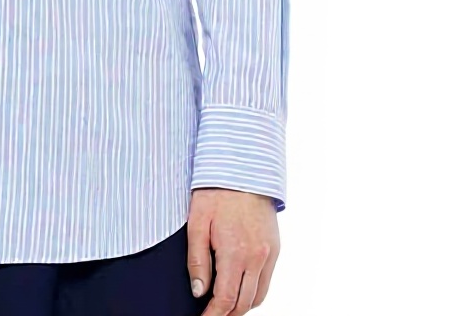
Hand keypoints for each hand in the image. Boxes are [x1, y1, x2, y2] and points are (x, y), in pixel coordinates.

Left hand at [186, 187, 279, 313]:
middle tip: (210, 314)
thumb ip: (197, 259)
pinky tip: (240, 287)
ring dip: (241, 305)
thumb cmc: (216, 192)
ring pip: (258, 296)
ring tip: (223, 305)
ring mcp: (269, 254)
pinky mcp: (275, 248)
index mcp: (235, 253)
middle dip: (226, 314)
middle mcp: (257, 258)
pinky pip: (266, 281)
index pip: (226, 299)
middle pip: (243, 303)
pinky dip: (254, 292)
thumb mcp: (197, 222)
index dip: (213, 315)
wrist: (244, 170)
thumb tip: (199, 291)